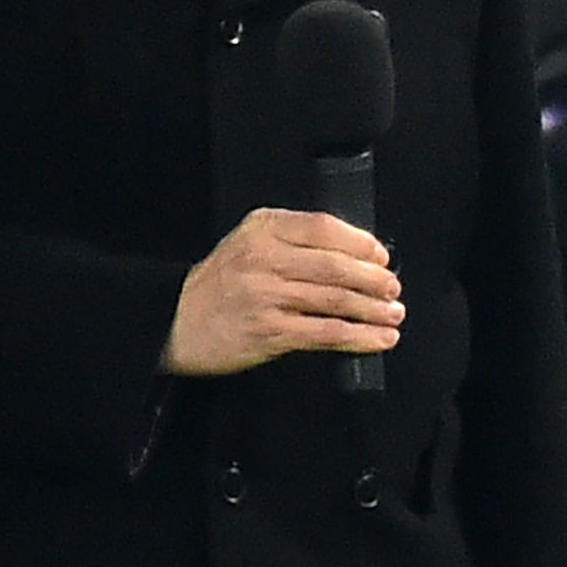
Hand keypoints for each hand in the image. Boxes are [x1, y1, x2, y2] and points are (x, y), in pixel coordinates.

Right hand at [164, 208, 402, 376]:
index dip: (360, 242)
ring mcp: (266, 296)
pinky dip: (359, 337)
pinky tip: (379, 338)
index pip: (323, 227)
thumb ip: (294, 240)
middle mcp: (264, 259)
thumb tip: (357, 252)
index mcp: (263, 229)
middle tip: (394, 289)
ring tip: (394, 314)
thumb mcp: (248, 243)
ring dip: (373, 309)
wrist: (172, 322)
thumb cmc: (220, 283)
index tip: (381, 257)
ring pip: (335, 300)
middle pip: (335, 266)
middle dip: (374, 279)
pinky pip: (325, 332)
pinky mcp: (268, 332)